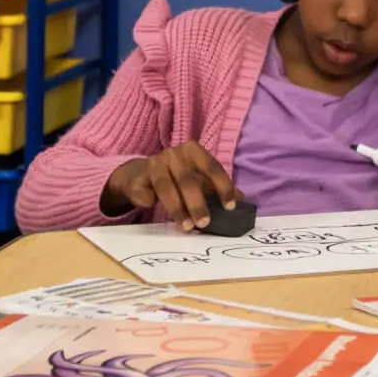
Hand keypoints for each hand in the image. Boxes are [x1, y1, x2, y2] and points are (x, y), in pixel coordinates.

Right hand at [109, 143, 241, 230]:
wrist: (139, 176)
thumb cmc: (176, 177)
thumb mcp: (198, 178)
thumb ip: (217, 187)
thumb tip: (241, 198)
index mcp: (192, 150)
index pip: (211, 166)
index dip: (222, 187)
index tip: (230, 207)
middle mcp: (173, 153)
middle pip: (187, 180)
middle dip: (197, 203)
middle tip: (204, 223)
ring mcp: (153, 164)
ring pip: (166, 188)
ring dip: (177, 209)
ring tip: (186, 226)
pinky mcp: (136, 179)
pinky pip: (145, 194)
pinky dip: (149, 203)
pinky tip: (152, 209)